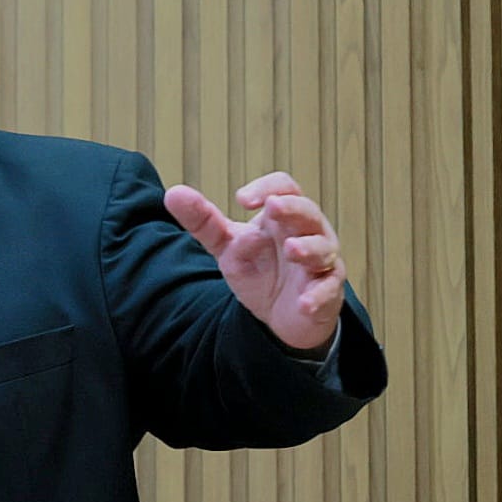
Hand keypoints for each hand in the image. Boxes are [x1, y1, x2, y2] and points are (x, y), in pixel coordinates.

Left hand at [163, 172, 345, 352]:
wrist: (278, 314)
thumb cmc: (259, 268)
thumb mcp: (227, 245)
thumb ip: (203, 221)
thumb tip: (173, 193)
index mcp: (283, 216)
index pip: (283, 188)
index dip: (266, 187)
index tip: (241, 199)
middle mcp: (308, 233)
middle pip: (308, 212)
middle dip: (292, 209)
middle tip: (273, 208)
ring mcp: (321, 263)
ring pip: (324, 249)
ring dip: (309, 248)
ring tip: (291, 250)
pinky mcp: (326, 293)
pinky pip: (328, 291)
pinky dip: (318, 296)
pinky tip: (304, 302)